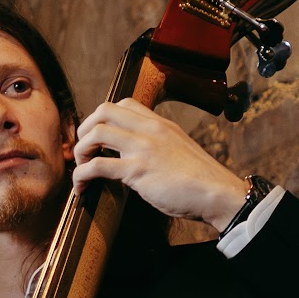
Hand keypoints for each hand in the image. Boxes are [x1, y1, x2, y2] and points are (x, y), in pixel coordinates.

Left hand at [72, 98, 248, 230]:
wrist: (218, 194)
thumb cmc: (200, 180)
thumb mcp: (178, 150)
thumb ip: (156, 146)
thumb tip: (133, 156)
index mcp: (160, 124)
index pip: (124, 103)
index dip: (103, 118)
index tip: (99, 138)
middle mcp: (150, 130)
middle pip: (103, 110)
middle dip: (84, 129)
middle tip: (84, 150)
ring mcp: (143, 148)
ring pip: (95, 133)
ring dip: (80, 151)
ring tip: (81, 168)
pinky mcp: (137, 170)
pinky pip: (97, 166)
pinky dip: (81, 175)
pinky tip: (82, 187)